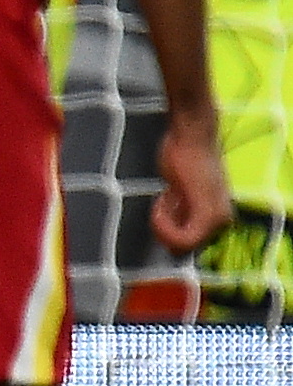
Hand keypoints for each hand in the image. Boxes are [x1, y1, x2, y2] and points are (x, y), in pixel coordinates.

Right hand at [153, 105, 232, 255]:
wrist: (193, 137)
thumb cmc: (184, 157)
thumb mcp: (181, 190)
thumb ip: (181, 213)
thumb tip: (171, 241)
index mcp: (219, 218)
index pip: (185, 246)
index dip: (165, 231)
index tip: (164, 205)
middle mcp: (223, 223)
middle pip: (179, 249)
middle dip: (162, 229)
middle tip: (163, 201)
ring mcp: (216, 221)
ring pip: (177, 246)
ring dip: (161, 224)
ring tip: (165, 196)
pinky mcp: (207, 216)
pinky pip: (180, 239)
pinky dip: (162, 224)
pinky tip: (163, 198)